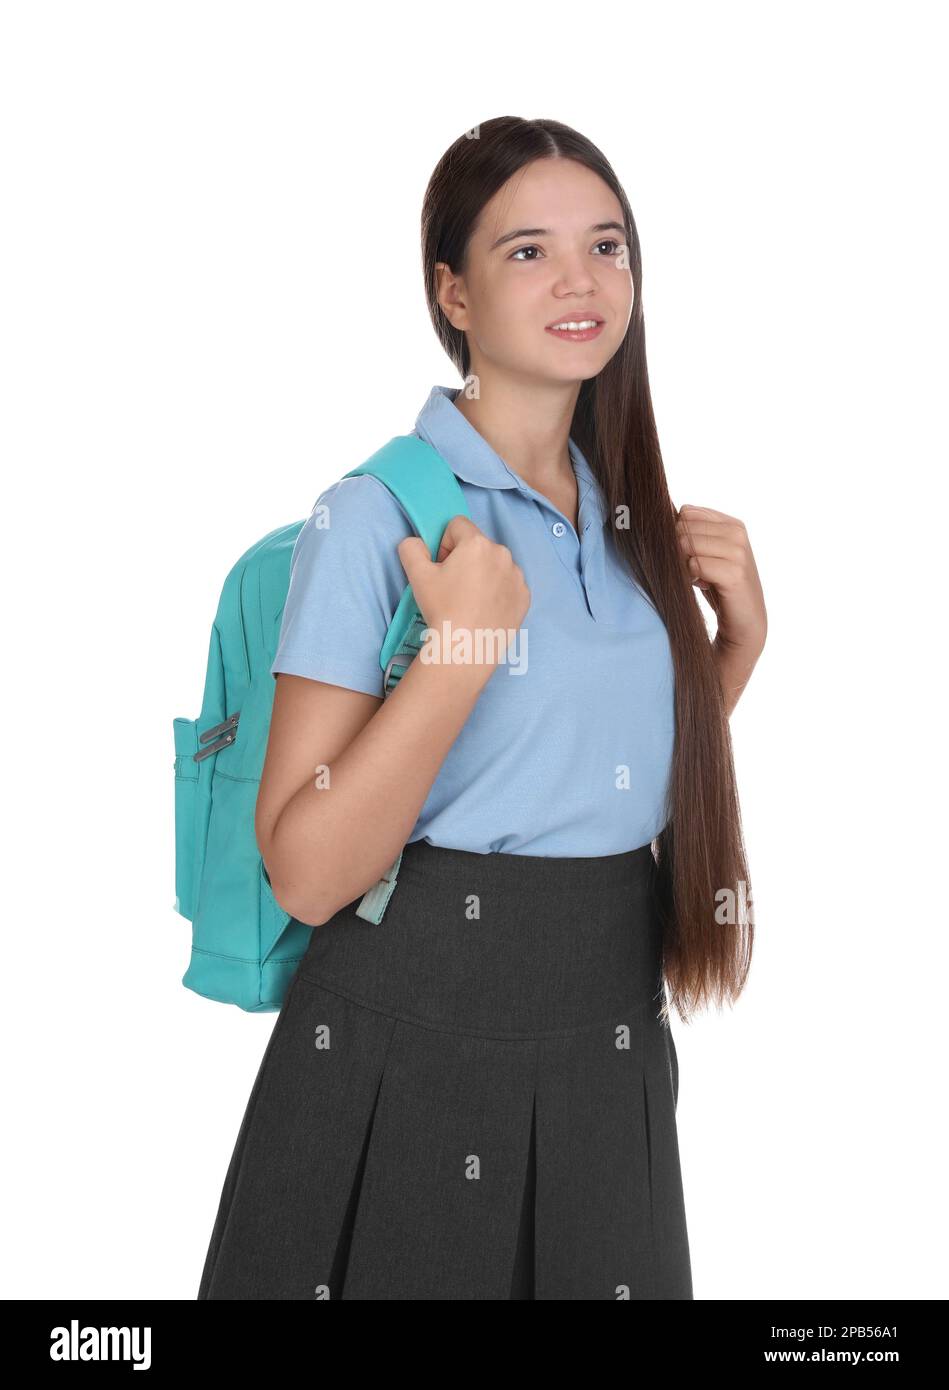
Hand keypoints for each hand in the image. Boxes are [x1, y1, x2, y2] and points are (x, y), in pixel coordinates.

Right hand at [397, 516, 530, 669]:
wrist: (467, 648)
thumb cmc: (442, 608)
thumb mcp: (417, 575)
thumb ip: (411, 548)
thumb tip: (415, 543)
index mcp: (477, 543)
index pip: (457, 525)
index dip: (444, 544)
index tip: (441, 568)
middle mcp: (503, 554)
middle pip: (478, 545)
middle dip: (464, 559)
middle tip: (453, 587)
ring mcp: (517, 576)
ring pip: (495, 565)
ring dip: (482, 574)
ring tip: (470, 601)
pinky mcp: (525, 597)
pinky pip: (508, 584)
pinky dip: (497, 592)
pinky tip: (485, 610)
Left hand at [675, 504, 766, 655]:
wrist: (744, 622)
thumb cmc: (719, 586)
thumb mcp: (707, 554)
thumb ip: (691, 533)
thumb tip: (661, 513)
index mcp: (732, 523)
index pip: (687, 512)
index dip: (678, 534)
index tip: (690, 555)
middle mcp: (737, 532)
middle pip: (683, 527)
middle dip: (680, 550)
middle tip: (693, 571)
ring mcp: (738, 551)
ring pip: (687, 544)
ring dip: (685, 565)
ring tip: (699, 578)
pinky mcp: (735, 573)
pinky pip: (695, 565)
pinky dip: (691, 578)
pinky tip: (703, 585)